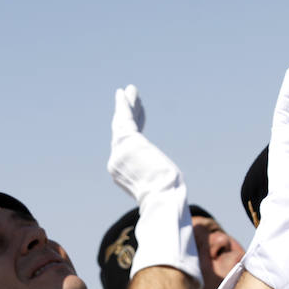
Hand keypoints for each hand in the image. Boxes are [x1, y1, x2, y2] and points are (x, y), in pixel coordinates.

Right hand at [107, 84, 182, 202]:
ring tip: (129, 91)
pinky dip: (125, 105)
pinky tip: (126, 93)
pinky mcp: (126, 143)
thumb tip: (171, 182)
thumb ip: (160, 179)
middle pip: (122, 133)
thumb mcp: (163, 186)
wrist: (162, 198)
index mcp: (123, 174)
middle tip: (129, 100)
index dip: (135, 128)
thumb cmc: (167, 197)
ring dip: (127, 106)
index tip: (140, 115)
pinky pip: (125, 119)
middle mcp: (117, 164)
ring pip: (122, 124)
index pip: (128, 146)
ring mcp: (119, 153)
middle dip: (127, 115)